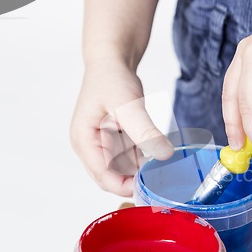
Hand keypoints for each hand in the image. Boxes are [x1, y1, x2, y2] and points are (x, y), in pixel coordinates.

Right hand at [70, 60, 172, 196]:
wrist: (112, 62)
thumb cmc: (111, 80)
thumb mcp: (128, 106)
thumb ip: (145, 131)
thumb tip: (166, 154)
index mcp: (85, 141)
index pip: (103, 177)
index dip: (126, 187)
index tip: (150, 189)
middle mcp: (91, 147)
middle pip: (113, 177)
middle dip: (136, 181)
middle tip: (163, 182)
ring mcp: (103, 145)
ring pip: (124, 170)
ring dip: (142, 171)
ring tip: (166, 170)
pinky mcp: (114, 142)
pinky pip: (131, 159)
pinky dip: (145, 160)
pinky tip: (162, 157)